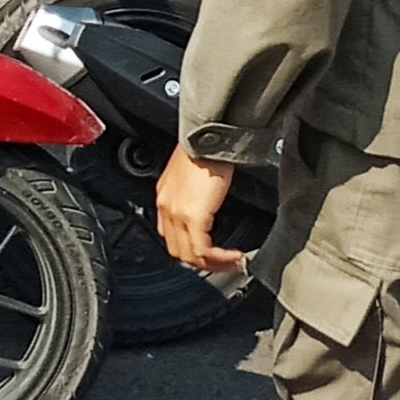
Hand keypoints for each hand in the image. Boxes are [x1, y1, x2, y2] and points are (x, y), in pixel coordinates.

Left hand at [154, 145, 249, 274]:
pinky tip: (233, 256)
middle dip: (202, 262)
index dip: (191, 249)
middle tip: (223, 264)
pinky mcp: (192, 217)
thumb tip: (212, 204)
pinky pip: (203, 250)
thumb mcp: (197, 174)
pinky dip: (219, 258)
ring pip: (190, 255)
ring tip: (232, 263)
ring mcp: (176, 214)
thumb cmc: (207, 146)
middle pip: (179, 250)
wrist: (208, 134)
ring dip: (213, 264)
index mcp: (166, 197)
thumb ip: (199, 193)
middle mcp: (166, 208)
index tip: (210, 253)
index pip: (172, 235)